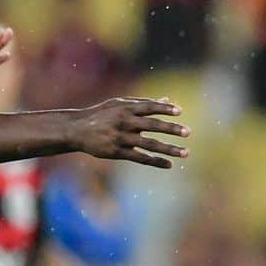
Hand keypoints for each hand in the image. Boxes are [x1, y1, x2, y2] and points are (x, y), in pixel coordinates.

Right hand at [70, 97, 188, 168]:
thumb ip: (143, 103)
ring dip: (168, 149)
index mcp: (126, 108)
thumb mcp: (119, 104)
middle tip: (187, 132)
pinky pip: (140, 157)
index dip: (164, 109)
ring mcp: (121, 138)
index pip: (149, 107)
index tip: (180, 112)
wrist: (77, 130)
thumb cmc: (101, 114)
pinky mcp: (117, 152)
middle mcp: (125, 123)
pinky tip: (168, 164)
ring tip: (185, 153)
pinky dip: (155, 161)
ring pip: (149, 144)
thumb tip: (168, 100)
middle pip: (152, 125)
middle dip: (171, 129)